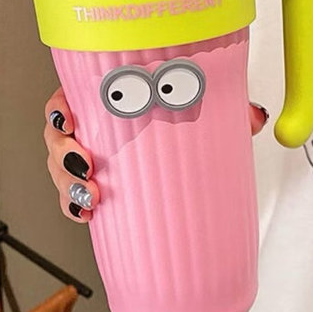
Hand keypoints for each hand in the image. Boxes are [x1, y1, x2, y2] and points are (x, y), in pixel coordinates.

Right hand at [44, 88, 268, 223]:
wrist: (188, 155)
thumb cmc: (186, 118)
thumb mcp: (206, 109)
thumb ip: (230, 108)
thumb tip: (254, 117)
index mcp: (109, 99)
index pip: (70, 96)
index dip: (60, 108)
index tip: (69, 119)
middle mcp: (95, 128)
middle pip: (58, 136)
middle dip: (62, 152)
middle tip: (85, 163)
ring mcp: (92, 159)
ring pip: (61, 169)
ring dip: (68, 184)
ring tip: (90, 196)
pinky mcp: (98, 187)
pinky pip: (74, 198)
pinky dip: (75, 207)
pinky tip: (87, 215)